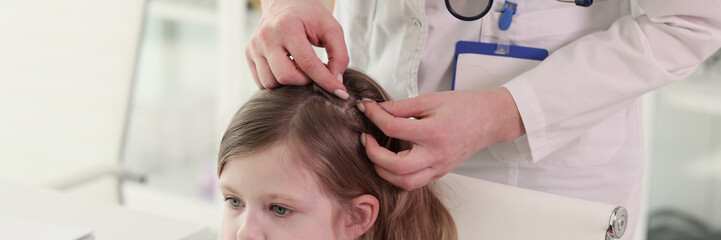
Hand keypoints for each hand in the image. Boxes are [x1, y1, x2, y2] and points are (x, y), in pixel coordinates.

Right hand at [246, 0, 349, 98]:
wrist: (284, 3)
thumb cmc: (310, 17)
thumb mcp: (331, 29)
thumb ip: (339, 55)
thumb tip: (335, 82)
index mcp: (287, 26)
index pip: (307, 63)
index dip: (325, 81)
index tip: (339, 92)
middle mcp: (266, 36)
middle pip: (285, 77)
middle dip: (305, 82)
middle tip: (315, 74)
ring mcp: (254, 46)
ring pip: (271, 83)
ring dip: (289, 84)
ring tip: (300, 70)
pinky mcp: (248, 54)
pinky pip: (261, 82)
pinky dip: (277, 82)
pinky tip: (288, 69)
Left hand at [358, 88, 524, 189]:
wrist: (489, 119)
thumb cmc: (463, 106)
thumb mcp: (430, 100)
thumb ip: (401, 106)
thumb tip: (377, 109)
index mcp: (434, 132)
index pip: (394, 128)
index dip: (374, 117)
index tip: (366, 108)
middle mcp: (436, 155)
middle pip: (396, 167)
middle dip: (373, 154)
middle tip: (367, 138)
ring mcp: (439, 167)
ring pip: (403, 182)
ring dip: (383, 170)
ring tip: (375, 152)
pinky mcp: (439, 173)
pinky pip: (413, 183)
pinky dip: (396, 176)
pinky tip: (390, 162)